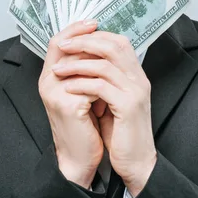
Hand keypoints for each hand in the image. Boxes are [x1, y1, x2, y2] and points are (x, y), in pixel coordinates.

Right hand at [38, 20, 104, 188]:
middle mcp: (47, 83)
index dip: (74, 29)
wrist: (80, 156)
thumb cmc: (83, 124)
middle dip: (88, 37)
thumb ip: (82, 69)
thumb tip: (97, 43)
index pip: (57, 42)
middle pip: (64, 46)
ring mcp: (55, 94)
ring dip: (98, 59)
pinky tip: (111, 88)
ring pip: (79, 62)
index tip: (94, 22)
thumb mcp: (80, 90)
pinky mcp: (68, 106)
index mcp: (49, 77)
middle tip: (106, 30)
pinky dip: (104, 83)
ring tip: (113, 59)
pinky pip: (91, 84)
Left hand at [52, 31, 157, 196]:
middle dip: (84, 42)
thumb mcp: (112, 99)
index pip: (118, 41)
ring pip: (104, 65)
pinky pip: (101, 88)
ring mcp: (135, 92)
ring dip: (76, 64)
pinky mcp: (128, 107)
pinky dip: (81, 85)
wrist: (136, 162)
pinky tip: (68, 88)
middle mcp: (139, 79)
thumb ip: (104, 79)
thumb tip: (81, 60)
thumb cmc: (121, 132)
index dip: (94, 36)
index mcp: (135, 74)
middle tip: (62, 46)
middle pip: (113, 46)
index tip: (71, 38)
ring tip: (58, 70)